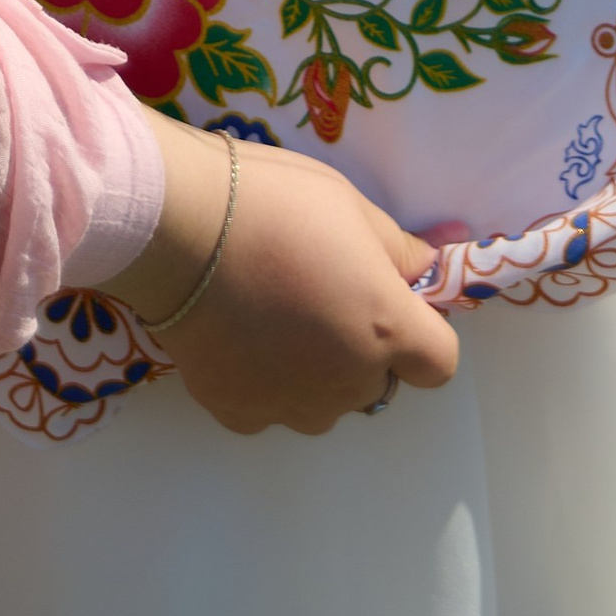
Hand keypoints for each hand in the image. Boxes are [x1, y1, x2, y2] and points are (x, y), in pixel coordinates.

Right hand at [108, 119, 458, 435]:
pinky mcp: (239, 413)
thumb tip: (439, 263)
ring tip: (268, 314)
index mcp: (386, 330)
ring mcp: (291, 406)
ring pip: (322, 401)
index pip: (438, 361)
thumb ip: (399, 249)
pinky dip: (261, 381)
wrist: (176, 226)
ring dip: (313, 370)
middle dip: (359, 343)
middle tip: (316, 290)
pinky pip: (268, 407)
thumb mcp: (349, 205)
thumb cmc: (273, 201)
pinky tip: (236, 335)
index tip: (389, 298)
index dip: (421, 331)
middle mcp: (348, 382)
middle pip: (374, 379)